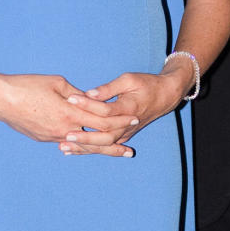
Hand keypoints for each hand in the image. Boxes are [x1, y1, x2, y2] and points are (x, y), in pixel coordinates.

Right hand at [0, 73, 139, 155]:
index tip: (134, 119)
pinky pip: (64, 142)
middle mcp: (63, 130)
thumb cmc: (28, 85)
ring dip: (96, 149)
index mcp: (69, 113)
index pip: (101, 119)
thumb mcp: (57, 83)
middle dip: (114, 145)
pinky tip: (85, 147)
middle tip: (129, 151)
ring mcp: (52, 137)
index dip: (119, 119)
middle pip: (94, 140)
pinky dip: (77, 145)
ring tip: (112, 153)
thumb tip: (90, 100)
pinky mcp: (42, 139)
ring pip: (80, 145)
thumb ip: (77, 94)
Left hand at [59, 61, 192, 155]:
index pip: (105, 110)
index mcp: (129, 108)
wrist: (165, 96)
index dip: (87, 105)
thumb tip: (90, 93)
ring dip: (84, 148)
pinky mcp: (123, 136)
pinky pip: (106, 146)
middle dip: (84, 138)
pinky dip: (90, 149)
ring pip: (104, 145)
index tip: (70, 98)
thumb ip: (109, 88)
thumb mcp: (129, 79)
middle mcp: (128, 125)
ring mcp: (126, 133)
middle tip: (65, 136)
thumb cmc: (146, 84)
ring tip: (63, 147)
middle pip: (104, 136)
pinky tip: (73, 151)